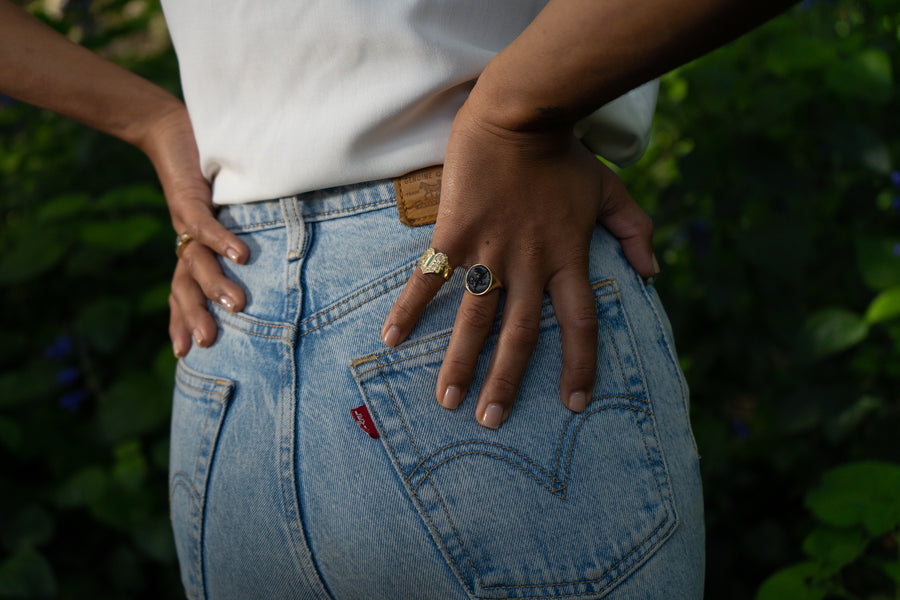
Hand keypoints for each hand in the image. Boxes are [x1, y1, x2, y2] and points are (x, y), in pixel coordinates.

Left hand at [138, 106, 248, 356]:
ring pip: (196, 261)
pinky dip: (223, 242)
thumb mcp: (218, 212)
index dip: (181, 319)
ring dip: (215, 284)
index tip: (185, 352)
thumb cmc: (201, 173)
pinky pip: (205, 226)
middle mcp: (184, 239)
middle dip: (194, 314)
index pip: (181, 290)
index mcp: (188, 248)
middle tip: (207, 342)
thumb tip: (265, 259)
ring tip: (238, 305)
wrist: (169, 130)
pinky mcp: (190, 197)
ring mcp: (185, 221)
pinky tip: (242, 256)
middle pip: (184, 285)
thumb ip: (235, 237)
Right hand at [381, 101, 656, 428]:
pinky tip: (391, 339)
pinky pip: (431, 276)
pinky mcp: (456, 232)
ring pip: (476, 317)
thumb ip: (635, 232)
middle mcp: (531, 263)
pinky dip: (411, 307)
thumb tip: (653, 272)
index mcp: (568, 258)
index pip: (580, 323)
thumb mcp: (612, 191)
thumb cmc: (565, 154)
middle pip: (521, 334)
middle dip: (506, 381)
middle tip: (490, 421)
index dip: (579, 364)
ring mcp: (491, 249)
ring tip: (446, 400)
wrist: (522, 113)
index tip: (573, 403)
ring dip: (460, 361)